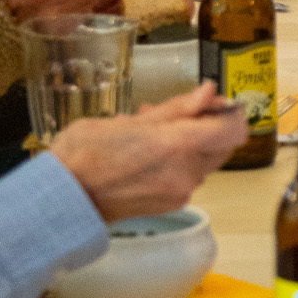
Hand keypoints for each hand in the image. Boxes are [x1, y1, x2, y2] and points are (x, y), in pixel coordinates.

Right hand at [50, 85, 249, 218]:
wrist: (64, 199)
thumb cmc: (86, 154)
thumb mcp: (129, 121)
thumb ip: (176, 109)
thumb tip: (208, 92)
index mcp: (179, 146)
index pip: (233, 129)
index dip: (229, 112)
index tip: (212, 102)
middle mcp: (187, 173)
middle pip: (223, 145)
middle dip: (207, 125)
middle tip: (176, 112)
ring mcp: (180, 192)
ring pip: (205, 160)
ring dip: (189, 142)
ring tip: (151, 129)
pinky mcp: (171, 205)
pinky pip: (188, 176)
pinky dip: (178, 160)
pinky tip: (148, 151)